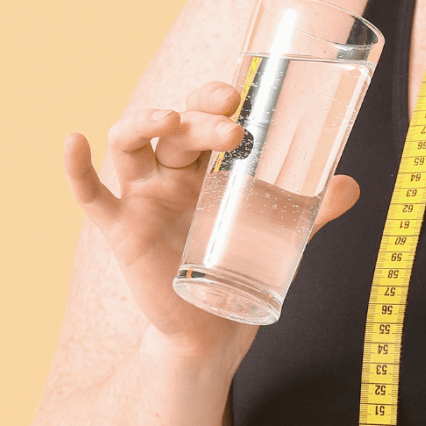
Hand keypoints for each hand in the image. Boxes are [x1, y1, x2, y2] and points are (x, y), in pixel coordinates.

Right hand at [64, 82, 361, 352]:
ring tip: (170, 118)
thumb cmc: (243, 272)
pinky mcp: (123, 230)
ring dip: (145, 121)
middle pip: (175, 128)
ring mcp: (143, 198)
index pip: (205, 115)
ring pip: (132, 145)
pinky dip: (77, 169)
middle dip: (200, 117)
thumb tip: (351, 184)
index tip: (242, 94)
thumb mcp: (281, 237)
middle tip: (233, 126)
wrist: (215, 331)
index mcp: (207, 165)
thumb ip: (312, 210)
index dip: (216, 98)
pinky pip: (91, 196)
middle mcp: (171, 173)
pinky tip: (74, 140)